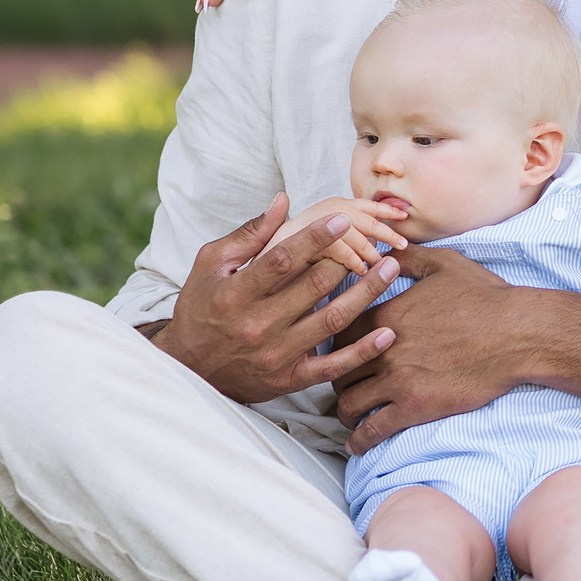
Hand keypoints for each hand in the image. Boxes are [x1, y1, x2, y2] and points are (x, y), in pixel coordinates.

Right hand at [148, 195, 400, 403]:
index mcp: (236, 294)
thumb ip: (249, 235)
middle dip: (349, 259)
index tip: (342, 219)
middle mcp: (256, 325)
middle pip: (314, 287)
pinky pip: (332, 367)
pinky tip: (388, 333)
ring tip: (391, 268)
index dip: (314, 237)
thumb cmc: (201, 309)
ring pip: (332, 321)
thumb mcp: (211, 266)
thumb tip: (283, 201)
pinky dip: (363, 351)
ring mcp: (275, 355)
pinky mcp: (289, 379)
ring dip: (367, 293)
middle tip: (375, 240)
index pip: (282, 260)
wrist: (189, 370)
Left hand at [334, 247, 526, 455]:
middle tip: (346, 385)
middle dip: (338, 379)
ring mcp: (398, 381)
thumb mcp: (445, 264)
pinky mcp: (415, 407)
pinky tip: (358, 443)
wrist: (517, 334)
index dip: (336, 345)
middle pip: (338, 371)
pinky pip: (373, 430)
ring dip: (346, 412)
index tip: (342, 352)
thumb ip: (407, 258)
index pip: (339, 335)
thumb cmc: (485, 297)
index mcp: (386, 315)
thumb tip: (382, 254)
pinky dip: (360, 440)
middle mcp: (383, 349)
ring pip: (349, 404)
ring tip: (351, 415)